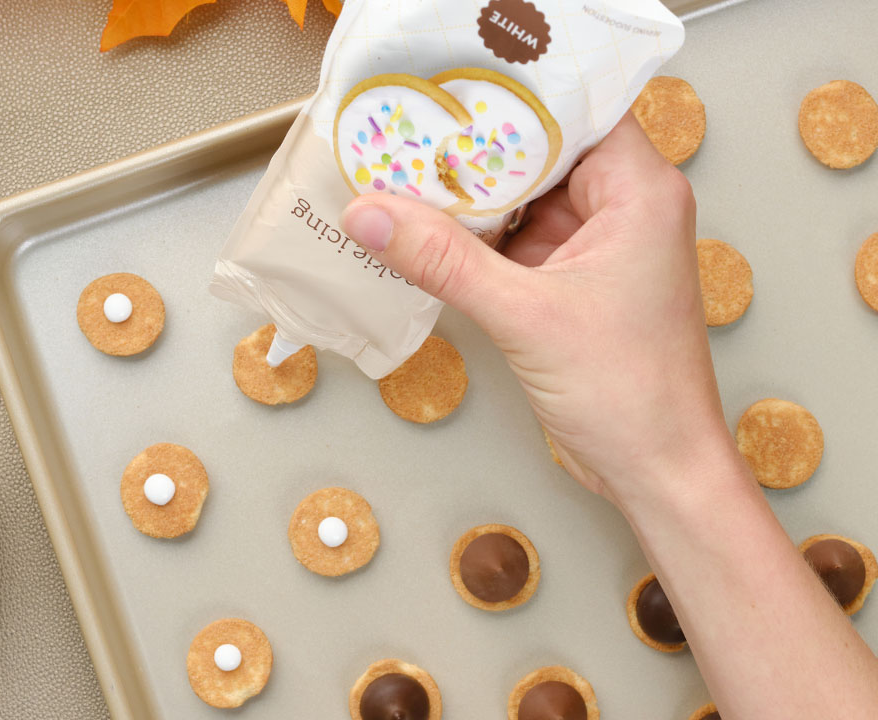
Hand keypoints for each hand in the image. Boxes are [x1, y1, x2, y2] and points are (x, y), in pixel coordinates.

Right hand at [341, 115, 732, 508]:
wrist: (655, 471)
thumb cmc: (634, 396)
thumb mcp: (525, 316)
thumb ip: (444, 260)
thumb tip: (375, 214)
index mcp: (639, 194)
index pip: (574, 113)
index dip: (511, 104)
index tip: (450, 102)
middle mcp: (624, 211)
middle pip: (539, 155)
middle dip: (473, 155)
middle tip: (409, 145)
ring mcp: (597, 248)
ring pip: (522, 201)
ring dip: (469, 203)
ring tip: (406, 188)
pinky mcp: (572, 284)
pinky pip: (516, 243)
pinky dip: (475, 243)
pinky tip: (428, 240)